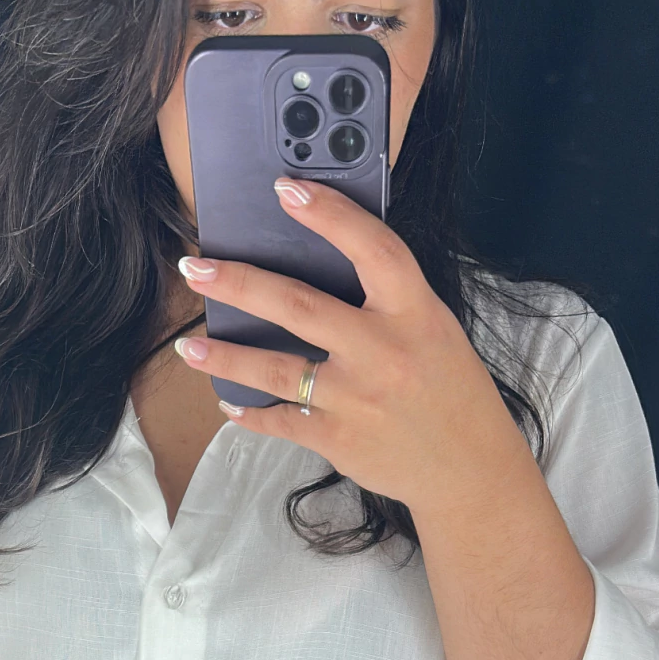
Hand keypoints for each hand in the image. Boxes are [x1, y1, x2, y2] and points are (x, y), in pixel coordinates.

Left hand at [174, 177, 525, 515]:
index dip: (328, 215)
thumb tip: (323, 263)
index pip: (371, 248)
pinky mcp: (338, 440)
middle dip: (240, 283)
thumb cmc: (451, 392)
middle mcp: (382, 351)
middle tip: (196, 268)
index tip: (286, 189)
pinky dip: (249, 412)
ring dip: (225, 356)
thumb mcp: (434, 330)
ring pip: (275, 369)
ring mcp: (356, 398)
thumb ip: (387, 299)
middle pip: (299, 306)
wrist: (469, 470)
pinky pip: (280, 420)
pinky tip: (229, 401)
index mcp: (414, 312)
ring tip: (189, 346)